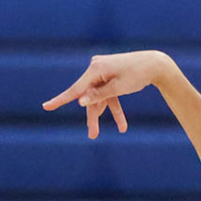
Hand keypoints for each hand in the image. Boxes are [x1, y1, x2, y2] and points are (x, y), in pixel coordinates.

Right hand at [42, 51, 173, 138]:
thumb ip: (98, 95)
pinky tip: (122, 126)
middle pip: (88, 97)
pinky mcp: (110, 77)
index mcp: (95, 69)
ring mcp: (102, 73)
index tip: (46, 107)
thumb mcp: (118, 88)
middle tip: (92, 135)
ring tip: (114, 131)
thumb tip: (80, 101)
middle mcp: (96, 69)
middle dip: (93, 116)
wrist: (155, 64)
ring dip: (104, 114)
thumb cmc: (137, 74)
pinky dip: (114, 108)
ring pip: (98, 98)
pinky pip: (108, 95)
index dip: (60, 100)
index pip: (76, 89)